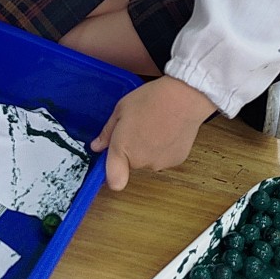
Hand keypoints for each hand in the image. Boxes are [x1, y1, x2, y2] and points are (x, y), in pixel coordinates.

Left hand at [91, 77, 215, 190]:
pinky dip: (166, 148)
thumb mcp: (121, 109)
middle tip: (140, 126)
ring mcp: (159, 164)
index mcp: (122, 149)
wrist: (183, 98)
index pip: (114, 180)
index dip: (113, 174)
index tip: (114, 161)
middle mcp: (140, 162)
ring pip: (150, 160)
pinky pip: (165, 157)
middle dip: (133, 149)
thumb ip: (107, 132)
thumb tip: (96, 146)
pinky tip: (169, 130)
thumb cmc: (150, 99)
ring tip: (157, 126)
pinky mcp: (176, 161)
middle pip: (132, 162)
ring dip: (151, 149)